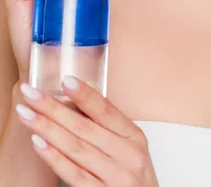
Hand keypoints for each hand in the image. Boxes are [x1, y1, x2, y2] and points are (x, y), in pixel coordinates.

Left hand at [15, 75, 158, 186]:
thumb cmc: (134, 178)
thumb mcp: (131, 149)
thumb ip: (110, 129)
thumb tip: (79, 101)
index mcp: (135, 137)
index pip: (106, 111)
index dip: (86, 95)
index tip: (66, 79)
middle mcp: (128, 155)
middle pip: (84, 127)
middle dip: (53, 108)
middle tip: (30, 94)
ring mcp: (116, 177)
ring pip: (76, 148)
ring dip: (47, 129)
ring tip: (27, 114)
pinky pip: (74, 174)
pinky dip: (54, 158)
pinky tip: (39, 143)